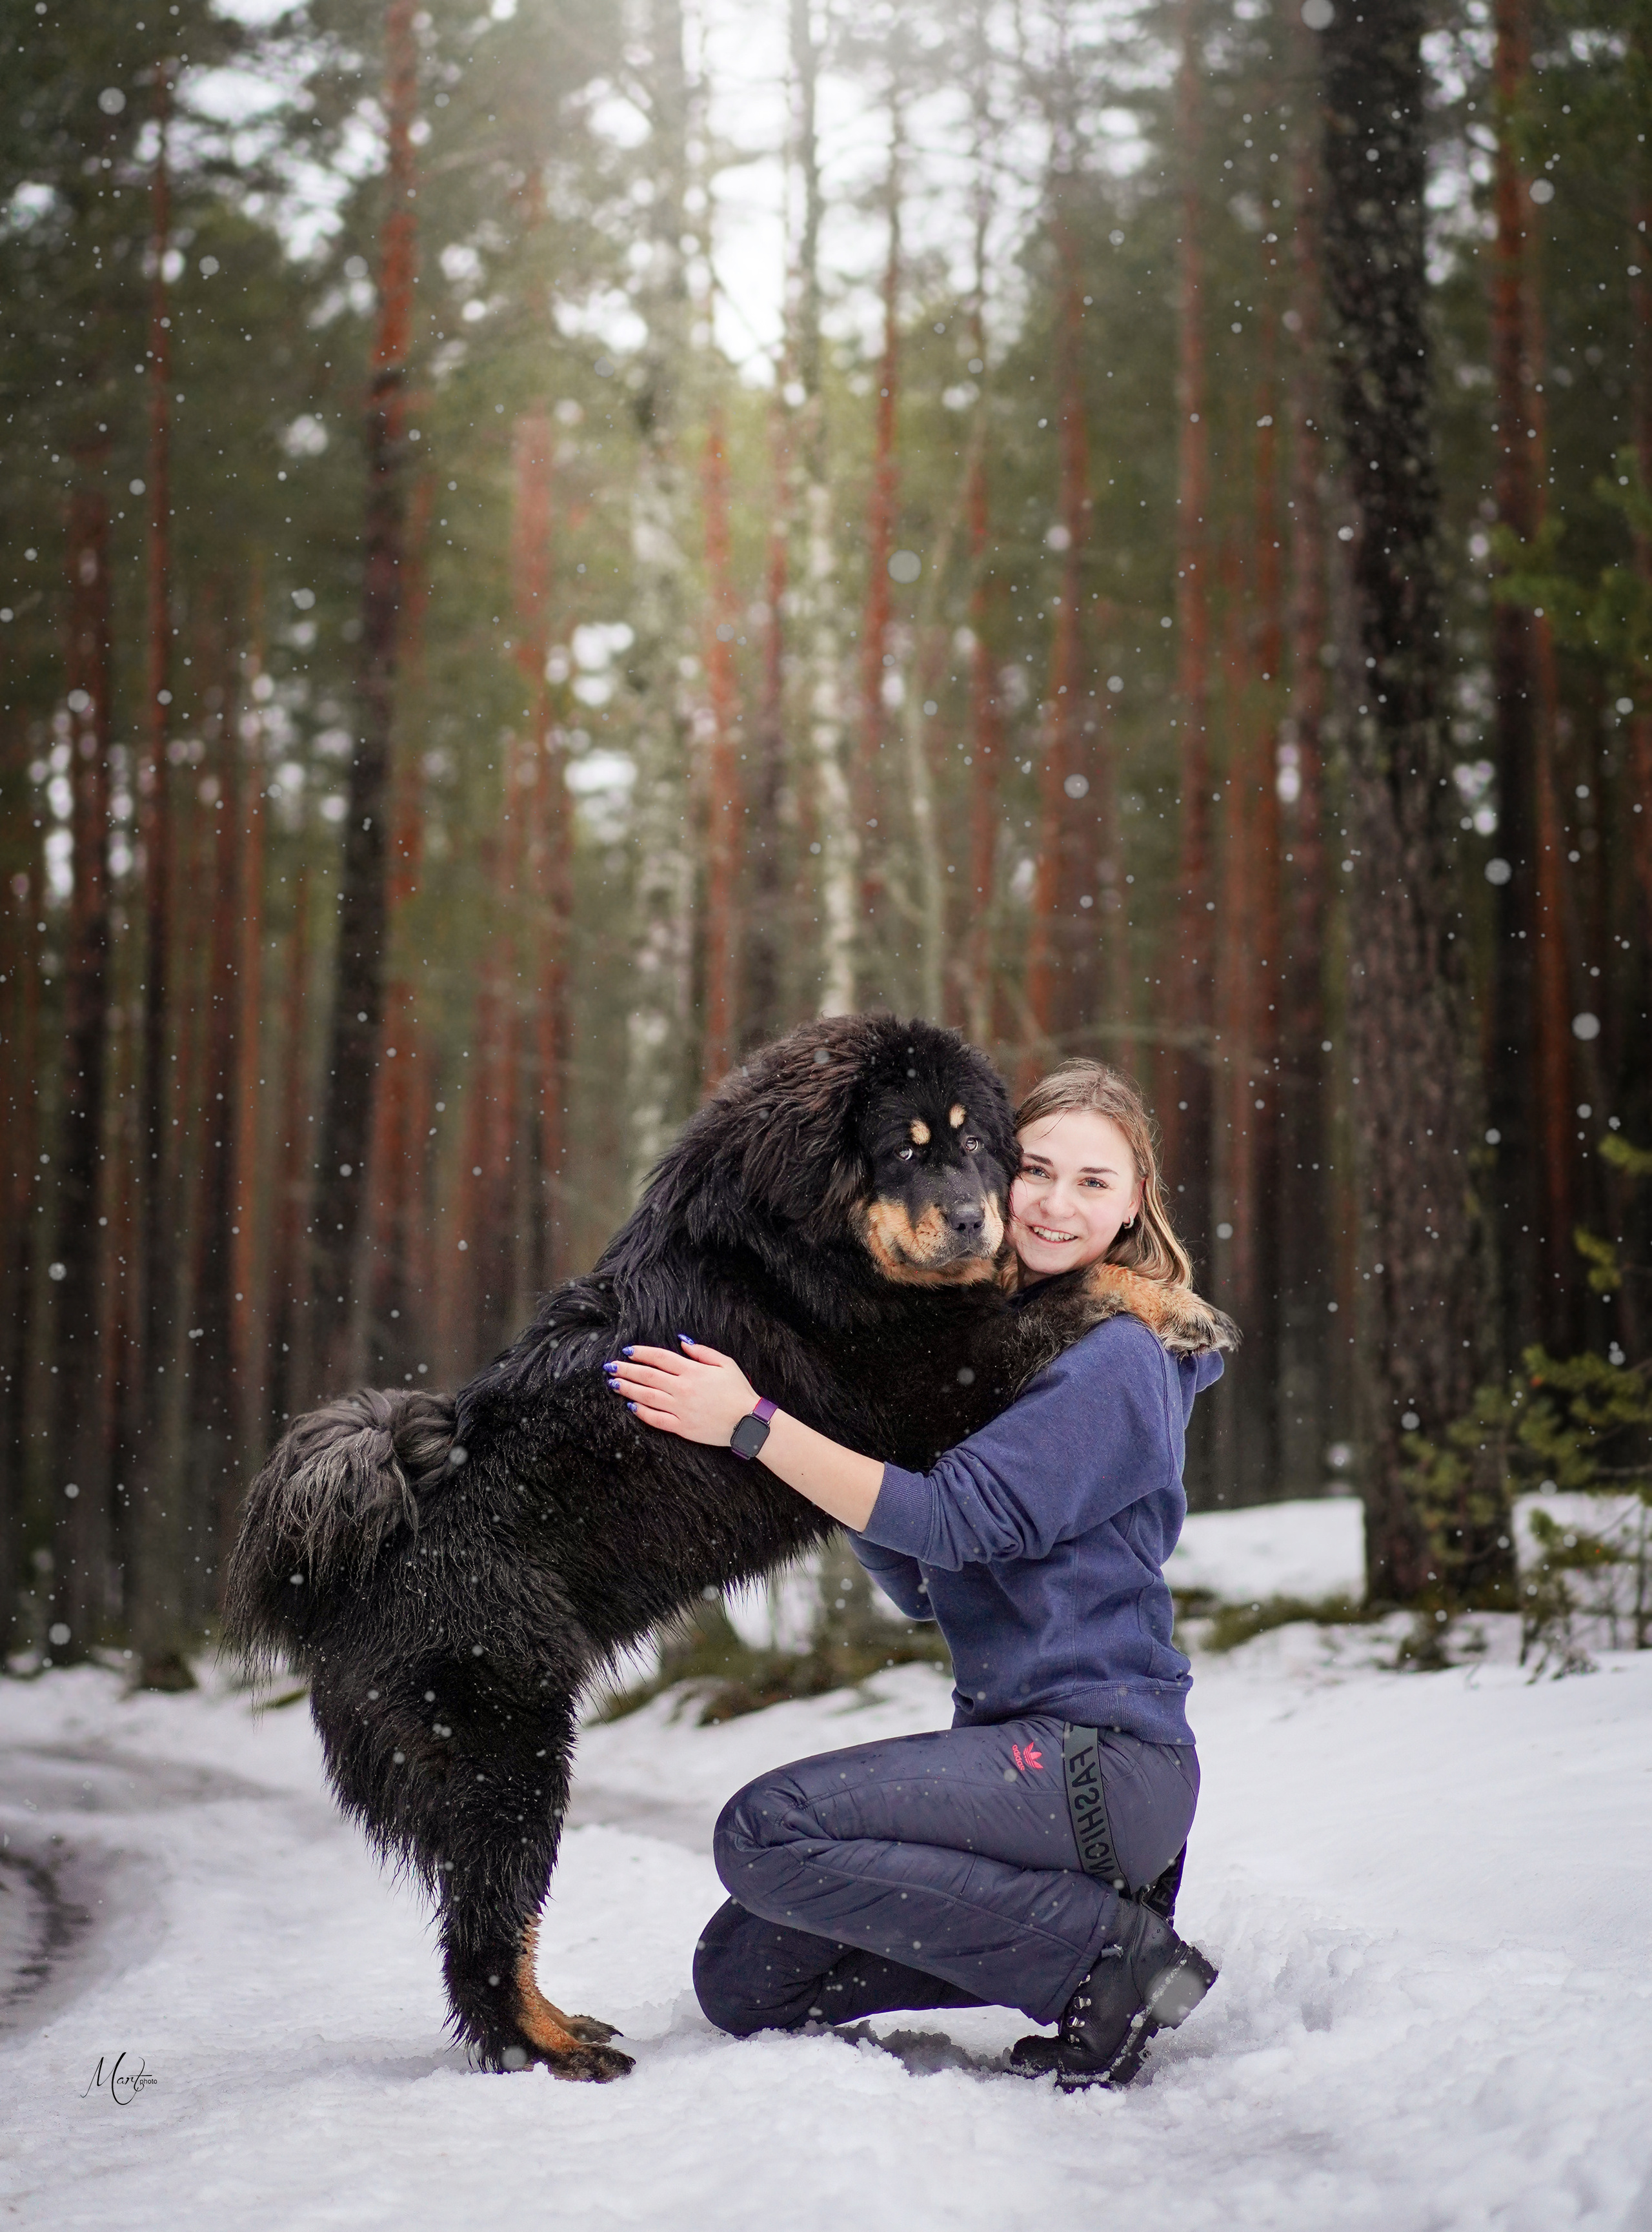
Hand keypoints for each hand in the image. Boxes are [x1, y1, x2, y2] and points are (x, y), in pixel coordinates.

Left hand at [605, 1338, 758, 1446]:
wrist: (748, 1421)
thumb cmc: (739, 1390)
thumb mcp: (725, 1363)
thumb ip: (702, 1352)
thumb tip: (681, 1342)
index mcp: (693, 1371)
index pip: (660, 1358)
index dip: (641, 1353)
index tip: (627, 1351)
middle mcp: (683, 1388)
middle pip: (648, 1376)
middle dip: (626, 1370)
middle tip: (610, 1367)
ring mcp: (681, 1409)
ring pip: (647, 1396)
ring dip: (628, 1389)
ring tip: (613, 1384)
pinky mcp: (682, 1427)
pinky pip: (656, 1419)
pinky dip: (642, 1412)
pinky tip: (631, 1406)